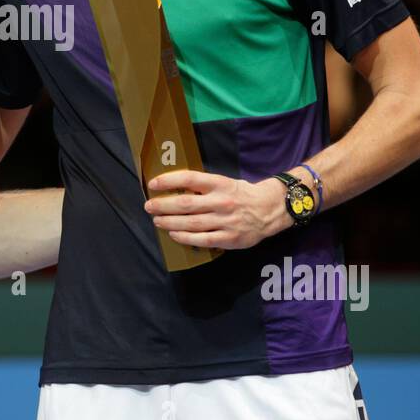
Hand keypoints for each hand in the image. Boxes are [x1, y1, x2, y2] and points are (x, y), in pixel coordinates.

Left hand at [143, 170, 287, 249]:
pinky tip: (173, 234)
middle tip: (149, 206)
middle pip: (186, 204)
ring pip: (191, 223)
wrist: (270, 209)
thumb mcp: (225, 183)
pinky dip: (184, 237)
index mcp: (220, 184)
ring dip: (169, 222)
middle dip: (163, 205)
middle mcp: (221, 201)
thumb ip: (204, 187)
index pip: (190, 179)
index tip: (153, 184)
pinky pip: (202, 239)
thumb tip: (175, 188)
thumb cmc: (242, 194)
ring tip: (157, 221)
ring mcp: (225, 221)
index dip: (169, 181)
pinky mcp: (229, 238)